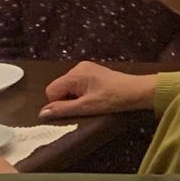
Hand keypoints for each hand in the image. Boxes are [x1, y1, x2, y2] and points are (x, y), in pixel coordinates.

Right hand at [40, 62, 156, 119]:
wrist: (138, 91)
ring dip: (75, 97)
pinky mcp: (94, 72)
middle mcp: (78, 67)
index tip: (74, 109)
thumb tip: (41, 113)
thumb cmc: (113, 99)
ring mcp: (87, 68)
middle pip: (60, 87)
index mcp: (75, 74)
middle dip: (67, 99)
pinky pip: (78, 84)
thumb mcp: (86, 107)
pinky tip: (95, 97)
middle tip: (84, 106)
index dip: (58, 103)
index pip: (51, 90)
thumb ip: (62, 109)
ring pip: (69, 86)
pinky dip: (82, 93)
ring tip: (92, 102)